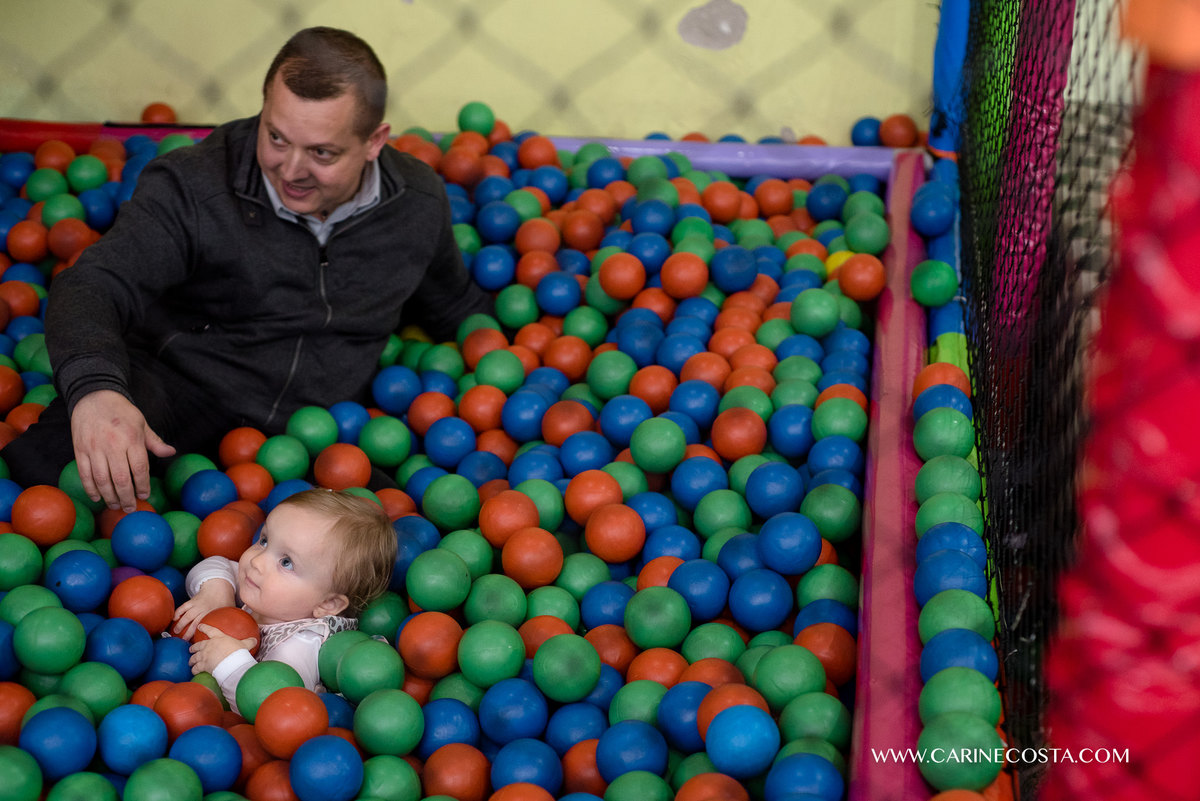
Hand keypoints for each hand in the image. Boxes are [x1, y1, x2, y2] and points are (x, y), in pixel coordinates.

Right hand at [70, 390, 175, 511]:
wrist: (93, 398)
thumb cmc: (122, 412)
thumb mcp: (142, 424)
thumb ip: (155, 442)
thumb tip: (171, 453)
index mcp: (132, 438)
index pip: (140, 468)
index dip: (142, 485)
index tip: (145, 495)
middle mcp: (113, 445)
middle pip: (121, 478)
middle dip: (126, 497)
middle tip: (130, 508)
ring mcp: (94, 448)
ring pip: (102, 479)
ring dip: (109, 496)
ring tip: (116, 505)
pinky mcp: (80, 450)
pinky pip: (84, 474)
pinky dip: (90, 489)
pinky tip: (98, 498)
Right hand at [172, 580, 235, 639]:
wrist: (218, 585)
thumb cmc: (225, 598)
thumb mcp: (229, 609)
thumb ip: (230, 619)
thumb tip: (236, 631)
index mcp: (213, 613)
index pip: (206, 625)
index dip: (201, 633)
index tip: (197, 642)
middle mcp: (204, 609)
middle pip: (194, 622)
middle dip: (188, 632)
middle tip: (183, 640)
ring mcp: (197, 605)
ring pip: (187, 615)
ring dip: (180, 623)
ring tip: (175, 632)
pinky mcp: (192, 600)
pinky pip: (183, 606)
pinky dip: (178, 612)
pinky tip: (173, 619)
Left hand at [189, 623, 256, 674]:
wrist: (231, 663)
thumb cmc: (237, 652)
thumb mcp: (244, 645)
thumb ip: (248, 641)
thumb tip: (255, 640)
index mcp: (218, 638)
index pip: (210, 630)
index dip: (204, 627)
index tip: (200, 626)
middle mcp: (209, 645)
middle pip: (198, 645)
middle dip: (193, 647)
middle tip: (191, 648)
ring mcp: (204, 655)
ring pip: (194, 657)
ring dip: (192, 660)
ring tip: (190, 662)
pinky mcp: (203, 665)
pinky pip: (196, 668)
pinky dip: (194, 670)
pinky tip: (194, 671)